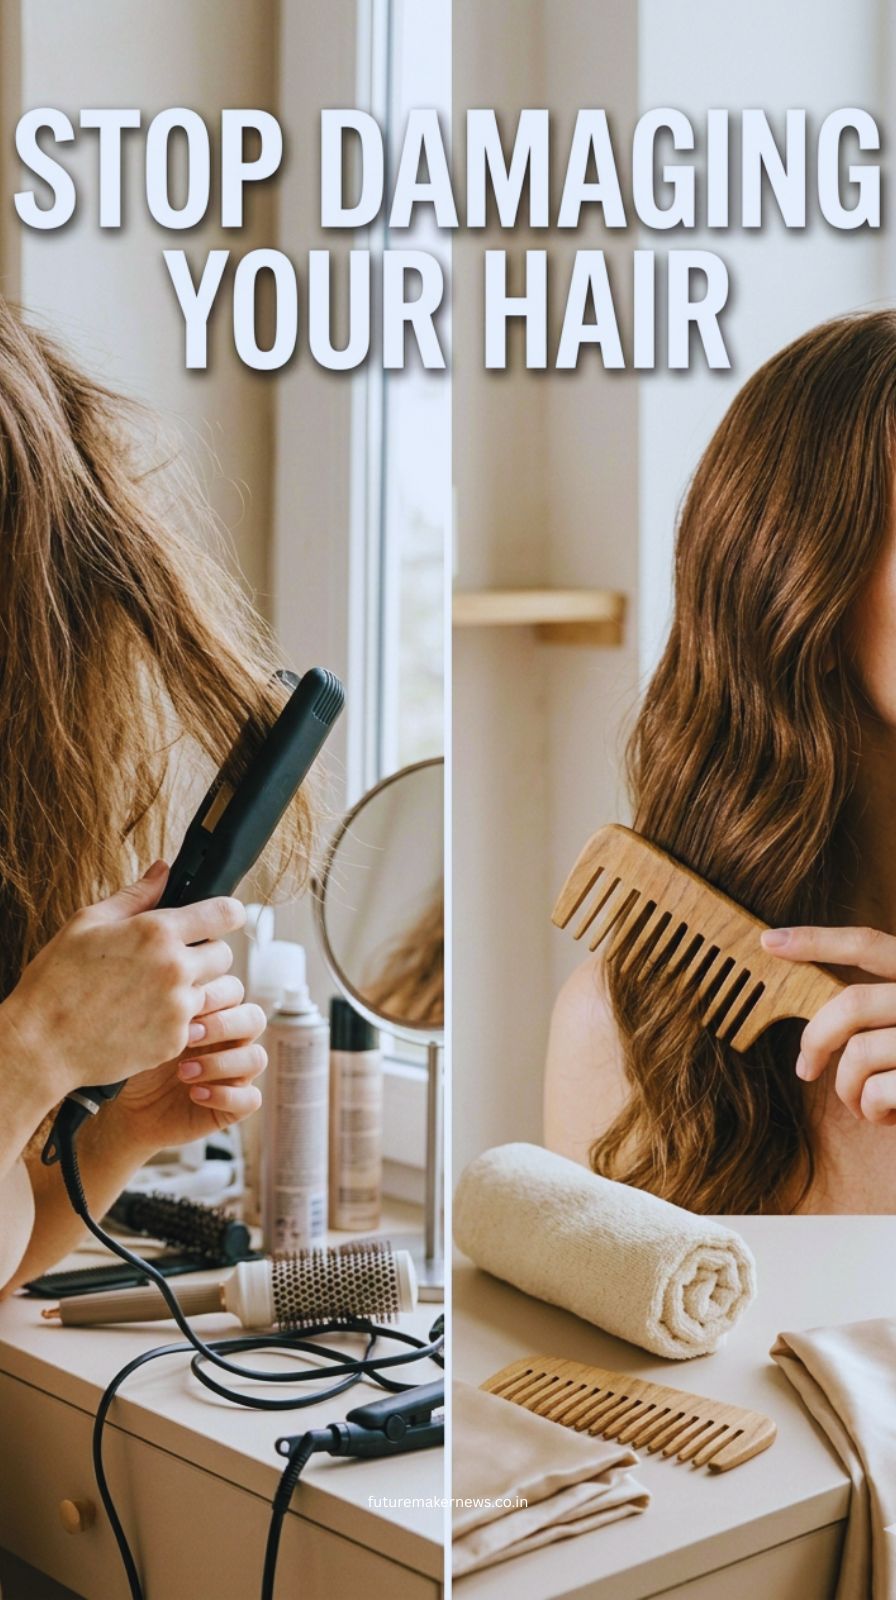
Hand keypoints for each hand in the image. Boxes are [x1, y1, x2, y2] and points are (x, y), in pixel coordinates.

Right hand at [2, 861, 245, 1101]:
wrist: (41, 1045)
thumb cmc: (57, 981)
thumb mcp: (87, 924)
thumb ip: (135, 896)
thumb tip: (163, 871)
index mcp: (157, 933)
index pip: (225, 913)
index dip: (226, 912)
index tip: (219, 917)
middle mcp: (175, 969)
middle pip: (224, 954)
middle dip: (205, 953)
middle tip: (173, 959)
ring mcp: (178, 1009)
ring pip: (211, 990)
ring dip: (191, 988)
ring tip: (153, 992)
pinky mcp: (175, 1041)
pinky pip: (193, 1023)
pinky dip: (176, 1020)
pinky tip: (143, 1017)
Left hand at [115, 977, 266, 1150]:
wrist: (129, 1110)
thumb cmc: (140, 1063)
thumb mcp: (147, 1034)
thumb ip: (166, 1010)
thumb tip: (173, 993)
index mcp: (214, 1013)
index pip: (234, 990)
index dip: (216, 995)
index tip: (183, 1006)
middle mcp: (232, 1040)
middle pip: (255, 1018)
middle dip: (223, 1025)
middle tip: (188, 1037)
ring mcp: (238, 1072)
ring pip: (257, 1058)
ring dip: (221, 1063)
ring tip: (183, 1073)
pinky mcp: (237, 1104)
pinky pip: (251, 1099)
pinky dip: (225, 1096)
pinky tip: (195, 1094)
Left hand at [761, 924, 895, 1121]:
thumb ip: (879, 1006)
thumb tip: (817, 1014)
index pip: (868, 944)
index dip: (816, 940)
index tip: (769, 940)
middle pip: (851, 1004)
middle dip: (816, 1038)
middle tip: (805, 1067)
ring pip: (859, 1054)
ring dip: (847, 1088)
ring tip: (862, 1102)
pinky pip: (878, 1092)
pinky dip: (871, 1110)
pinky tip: (887, 1117)